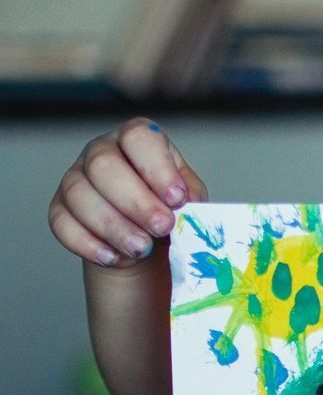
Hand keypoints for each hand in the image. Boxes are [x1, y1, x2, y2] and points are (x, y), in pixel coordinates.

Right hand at [49, 117, 208, 268]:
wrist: (147, 241)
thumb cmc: (168, 209)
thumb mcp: (189, 199)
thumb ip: (191, 197)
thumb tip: (187, 203)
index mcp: (137, 141)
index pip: (139, 137)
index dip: (158, 168)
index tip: (177, 199)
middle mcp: (101, 152)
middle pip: (104, 165)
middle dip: (137, 202)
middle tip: (162, 227)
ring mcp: (75, 178)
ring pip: (80, 195)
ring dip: (114, 227)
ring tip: (142, 248)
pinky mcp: (60, 208)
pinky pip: (62, 223)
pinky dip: (88, 244)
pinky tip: (113, 257)